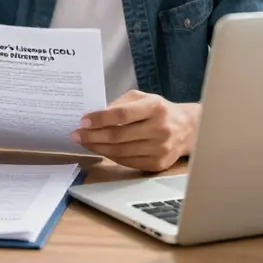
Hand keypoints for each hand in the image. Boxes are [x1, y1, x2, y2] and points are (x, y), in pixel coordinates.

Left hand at [71, 91, 200, 171]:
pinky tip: (100, 150)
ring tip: (84, 142)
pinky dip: (111, 156)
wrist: (186, 129)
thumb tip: (94, 116)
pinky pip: (127, 162)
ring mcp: (159, 149)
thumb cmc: (158, 110)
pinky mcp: (158, 164)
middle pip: (118, 136)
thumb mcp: (141, 98)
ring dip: (98, 148)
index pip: (122, 115)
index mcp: (154, 107)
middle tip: (76, 135)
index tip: (83, 120)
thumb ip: (119, 104)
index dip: (100, 119)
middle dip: (93, 136)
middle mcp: (159, 129)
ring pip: (121, 152)